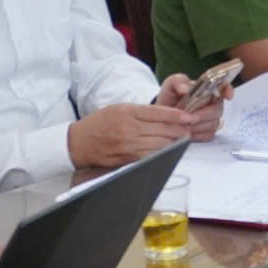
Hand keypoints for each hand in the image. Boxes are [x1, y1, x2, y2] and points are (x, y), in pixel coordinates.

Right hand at [67, 102, 196, 168]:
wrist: (78, 143)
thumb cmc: (98, 123)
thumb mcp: (117, 109)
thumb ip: (138, 111)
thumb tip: (163, 115)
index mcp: (126, 112)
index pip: (157, 112)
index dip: (175, 115)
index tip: (188, 116)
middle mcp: (128, 128)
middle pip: (161, 129)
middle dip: (179, 129)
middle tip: (190, 127)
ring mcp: (128, 145)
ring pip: (159, 144)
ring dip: (174, 142)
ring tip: (183, 138)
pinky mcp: (127, 158)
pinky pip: (151, 156)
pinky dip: (163, 152)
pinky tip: (170, 149)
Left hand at [155, 73, 229, 140]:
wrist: (162, 115)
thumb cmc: (170, 97)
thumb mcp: (171, 85)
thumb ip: (178, 82)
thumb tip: (186, 88)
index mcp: (207, 89)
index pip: (224, 87)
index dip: (228, 91)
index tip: (228, 96)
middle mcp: (213, 104)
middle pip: (217, 109)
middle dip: (203, 114)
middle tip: (189, 116)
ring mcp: (212, 119)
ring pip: (213, 123)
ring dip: (197, 125)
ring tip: (183, 124)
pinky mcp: (208, 132)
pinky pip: (208, 135)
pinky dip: (197, 134)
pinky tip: (186, 132)